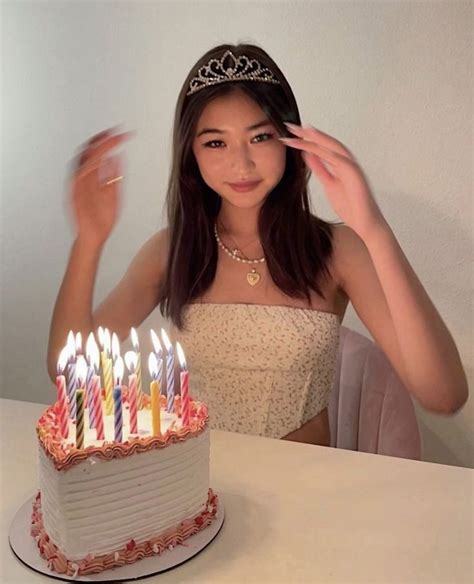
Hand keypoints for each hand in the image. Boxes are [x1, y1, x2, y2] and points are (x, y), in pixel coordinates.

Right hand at [69, 127, 133, 246]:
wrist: (95, 237)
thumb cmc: (102, 219)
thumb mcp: (114, 194)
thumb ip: (114, 176)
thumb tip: (118, 156)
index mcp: (93, 178)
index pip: (100, 154)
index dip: (110, 142)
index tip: (122, 134)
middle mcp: (84, 179)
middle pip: (89, 153)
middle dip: (101, 141)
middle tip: (115, 132)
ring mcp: (79, 186)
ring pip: (83, 161)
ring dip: (95, 150)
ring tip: (108, 141)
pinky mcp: (75, 195)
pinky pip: (79, 177)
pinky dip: (88, 167)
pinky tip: (99, 160)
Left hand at [279, 123, 387, 239]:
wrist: (365, 223)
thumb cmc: (351, 206)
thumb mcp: (329, 185)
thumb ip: (320, 169)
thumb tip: (307, 155)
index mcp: (340, 164)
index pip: (321, 147)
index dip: (306, 139)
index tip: (290, 133)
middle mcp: (347, 162)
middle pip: (326, 143)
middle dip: (308, 134)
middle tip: (290, 126)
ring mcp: (353, 168)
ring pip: (334, 148)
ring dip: (317, 139)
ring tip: (302, 131)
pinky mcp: (356, 177)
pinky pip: (341, 162)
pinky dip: (329, 153)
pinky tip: (316, 148)